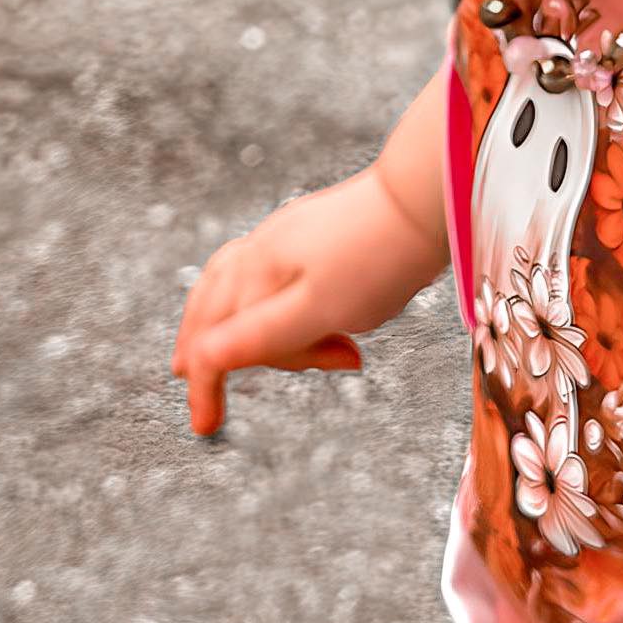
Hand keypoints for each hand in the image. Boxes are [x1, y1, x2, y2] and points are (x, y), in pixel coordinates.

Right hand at [171, 167, 442, 437]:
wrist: (425, 197)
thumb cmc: (379, 258)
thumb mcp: (319, 310)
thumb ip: (261, 337)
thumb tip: (203, 360)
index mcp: (257, 274)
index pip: (214, 340)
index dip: (206, 386)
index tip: (205, 426)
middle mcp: (260, 251)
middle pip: (214, 311)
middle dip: (203, 353)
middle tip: (198, 392)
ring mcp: (283, 237)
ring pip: (231, 286)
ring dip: (219, 324)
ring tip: (207, 350)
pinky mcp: (309, 233)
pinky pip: (260, 271)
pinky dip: (250, 301)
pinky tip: (265, 306)